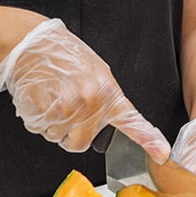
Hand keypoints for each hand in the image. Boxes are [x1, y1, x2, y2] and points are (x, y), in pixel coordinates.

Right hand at [0, 18, 170, 159]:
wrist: (34, 42)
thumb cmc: (64, 56)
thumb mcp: (96, 72)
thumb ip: (103, 99)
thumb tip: (103, 120)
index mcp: (108, 92)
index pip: (131, 120)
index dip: (148, 140)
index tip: (161, 153)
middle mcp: (91, 101)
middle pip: (80, 143)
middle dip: (68, 133)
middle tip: (63, 109)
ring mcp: (68, 105)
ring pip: (57, 137)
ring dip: (50, 125)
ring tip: (51, 98)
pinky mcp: (45, 107)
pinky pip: (39, 128)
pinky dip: (35, 118)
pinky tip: (39, 98)